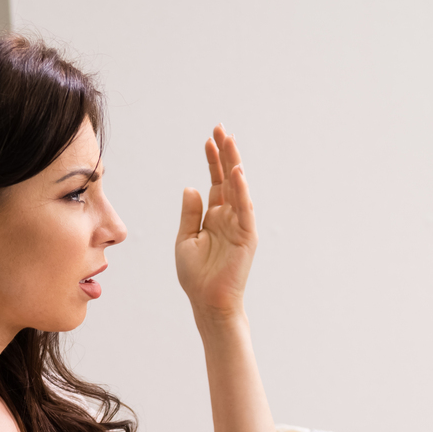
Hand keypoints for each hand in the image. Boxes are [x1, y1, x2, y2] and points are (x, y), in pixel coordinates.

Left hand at [174, 126, 256, 319]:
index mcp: (214, 216)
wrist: (208, 302)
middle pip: (228, 178)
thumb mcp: (185, 239)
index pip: (215, 181)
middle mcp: (229, 217)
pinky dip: (242, 191)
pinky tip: (237, 173)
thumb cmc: (197, 276)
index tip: (209, 139)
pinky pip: (245, 209)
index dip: (213, 160)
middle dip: (225, 153)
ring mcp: (240, 225)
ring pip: (238, 189)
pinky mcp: (247, 236)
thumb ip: (190, 213)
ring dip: (234, 165)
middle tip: (221, 129)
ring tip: (230, 142)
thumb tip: (191, 187)